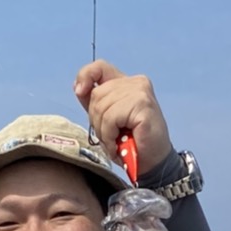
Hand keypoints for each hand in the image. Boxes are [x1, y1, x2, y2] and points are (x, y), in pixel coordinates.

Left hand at [73, 60, 174, 177]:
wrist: (152, 162)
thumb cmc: (131, 142)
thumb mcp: (107, 119)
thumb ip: (95, 102)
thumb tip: (78, 88)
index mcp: (126, 83)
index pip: (100, 67)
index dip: (86, 76)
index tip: (80, 92)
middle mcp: (135, 82)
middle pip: (97, 94)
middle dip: (96, 120)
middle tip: (110, 137)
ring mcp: (140, 91)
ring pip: (101, 107)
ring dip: (104, 132)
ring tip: (116, 142)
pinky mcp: (142, 104)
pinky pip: (111, 117)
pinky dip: (110, 135)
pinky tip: (119, 144)